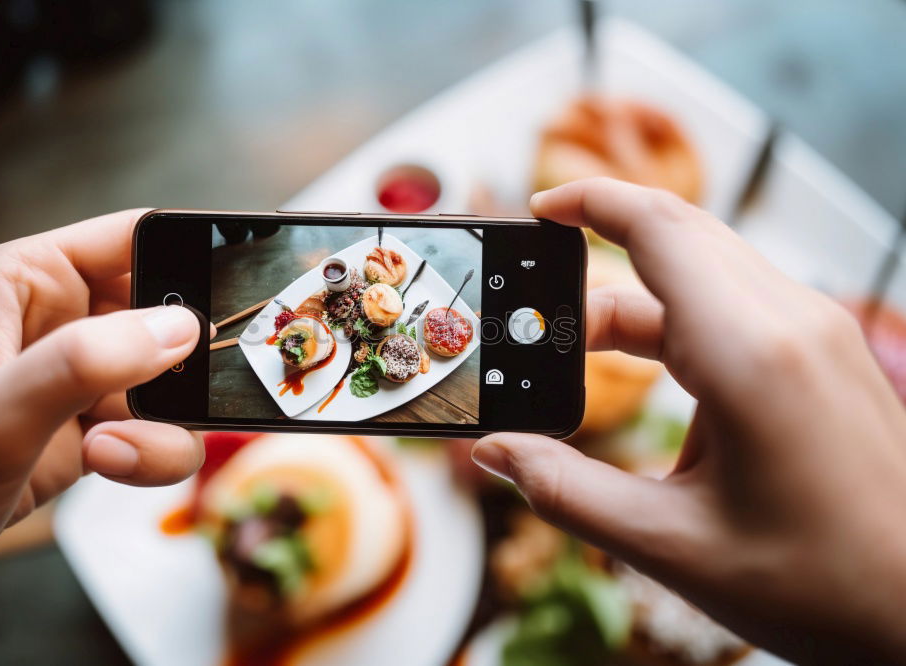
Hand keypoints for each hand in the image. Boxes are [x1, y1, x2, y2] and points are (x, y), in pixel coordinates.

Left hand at [0, 210, 205, 594]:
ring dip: (165, 422)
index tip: (242, 289)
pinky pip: (167, 428)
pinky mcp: (103, 422)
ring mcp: (89, 373)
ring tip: (107, 449)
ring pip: (179, 380)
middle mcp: (67, 318)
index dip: (193, 252)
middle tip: (177, 393)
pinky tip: (101, 463)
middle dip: (188, 359)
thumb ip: (83, 364)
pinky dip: (153, 454)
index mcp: (31, 280)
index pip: (135, 237)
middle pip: (173, 312)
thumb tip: (179, 328)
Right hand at [472, 179, 905, 662]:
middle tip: (537, 302)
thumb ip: (565, 490)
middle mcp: (791, 322)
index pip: (657, 227)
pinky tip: (648, 367)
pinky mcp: (824, 353)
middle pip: (679, 235)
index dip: (589, 202)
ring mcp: (816, 333)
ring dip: (636, 294)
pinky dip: (677, 316)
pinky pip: (737, 302)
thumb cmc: (821, 584)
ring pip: (708, 268)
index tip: (537, 208)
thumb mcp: (670, 544)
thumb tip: (495, 452)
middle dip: (599, 250)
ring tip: (576, 351)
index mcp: (750, 354)